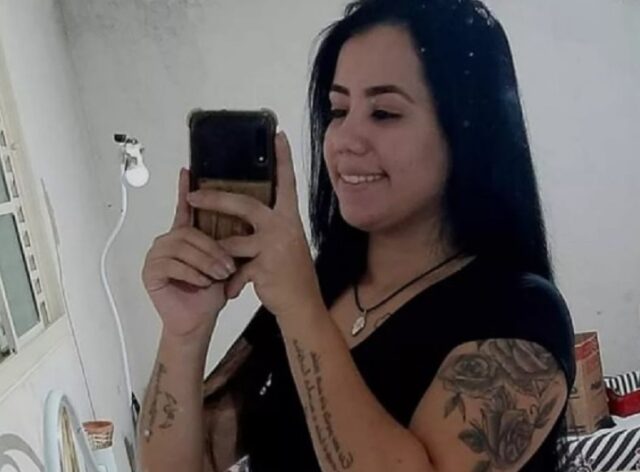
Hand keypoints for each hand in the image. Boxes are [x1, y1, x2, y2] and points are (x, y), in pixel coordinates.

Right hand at [142, 168, 236, 342]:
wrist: (200, 320)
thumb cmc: (212, 291)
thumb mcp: (226, 262)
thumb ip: (227, 241)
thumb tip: (246, 218)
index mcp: (186, 235)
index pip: (185, 208)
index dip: (185, 189)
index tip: (188, 171)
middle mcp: (169, 241)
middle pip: (190, 232)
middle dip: (213, 250)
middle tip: (229, 266)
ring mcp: (156, 255)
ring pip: (183, 248)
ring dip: (205, 263)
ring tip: (219, 276)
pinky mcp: (150, 271)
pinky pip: (173, 266)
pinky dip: (192, 275)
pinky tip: (202, 283)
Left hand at [186, 131, 323, 321]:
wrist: (302, 305)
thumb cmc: (292, 273)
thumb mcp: (287, 243)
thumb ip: (270, 227)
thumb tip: (245, 215)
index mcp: (290, 217)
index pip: (287, 182)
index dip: (283, 159)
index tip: (278, 135)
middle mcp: (284, 226)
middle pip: (245, 204)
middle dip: (216, 199)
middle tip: (193, 194)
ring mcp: (274, 246)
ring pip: (232, 242)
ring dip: (217, 252)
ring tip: (209, 260)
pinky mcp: (265, 267)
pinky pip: (236, 270)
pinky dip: (231, 282)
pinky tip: (230, 290)